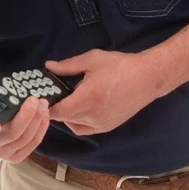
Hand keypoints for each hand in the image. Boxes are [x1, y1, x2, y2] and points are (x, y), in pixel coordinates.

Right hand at [0, 56, 50, 162]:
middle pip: (11, 134)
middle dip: (25, 117)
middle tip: (34, 100)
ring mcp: (4, 153)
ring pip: (24, 138)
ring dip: (36, 121)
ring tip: (43, 104)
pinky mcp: (17, 155)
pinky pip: (32, 143)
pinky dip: (40, 129)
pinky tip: (44, 115)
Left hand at [46, 49, 162, 134]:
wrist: (147, 78)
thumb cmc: (120, 66)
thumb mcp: (92, 60)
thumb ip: (68, 65)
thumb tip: (48, 66)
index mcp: (88, 98)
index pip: (58, 112)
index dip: (47, 106)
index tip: (40, 97)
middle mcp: (94, 115)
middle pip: (64, 119)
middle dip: (56, 108)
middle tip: (51, 95)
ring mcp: (101, 124)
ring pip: (74, 125)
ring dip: (66, 115)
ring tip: (67, 99)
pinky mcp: (108, 127)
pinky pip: (85, 129)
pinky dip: (77, 121)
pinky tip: (79, 108)